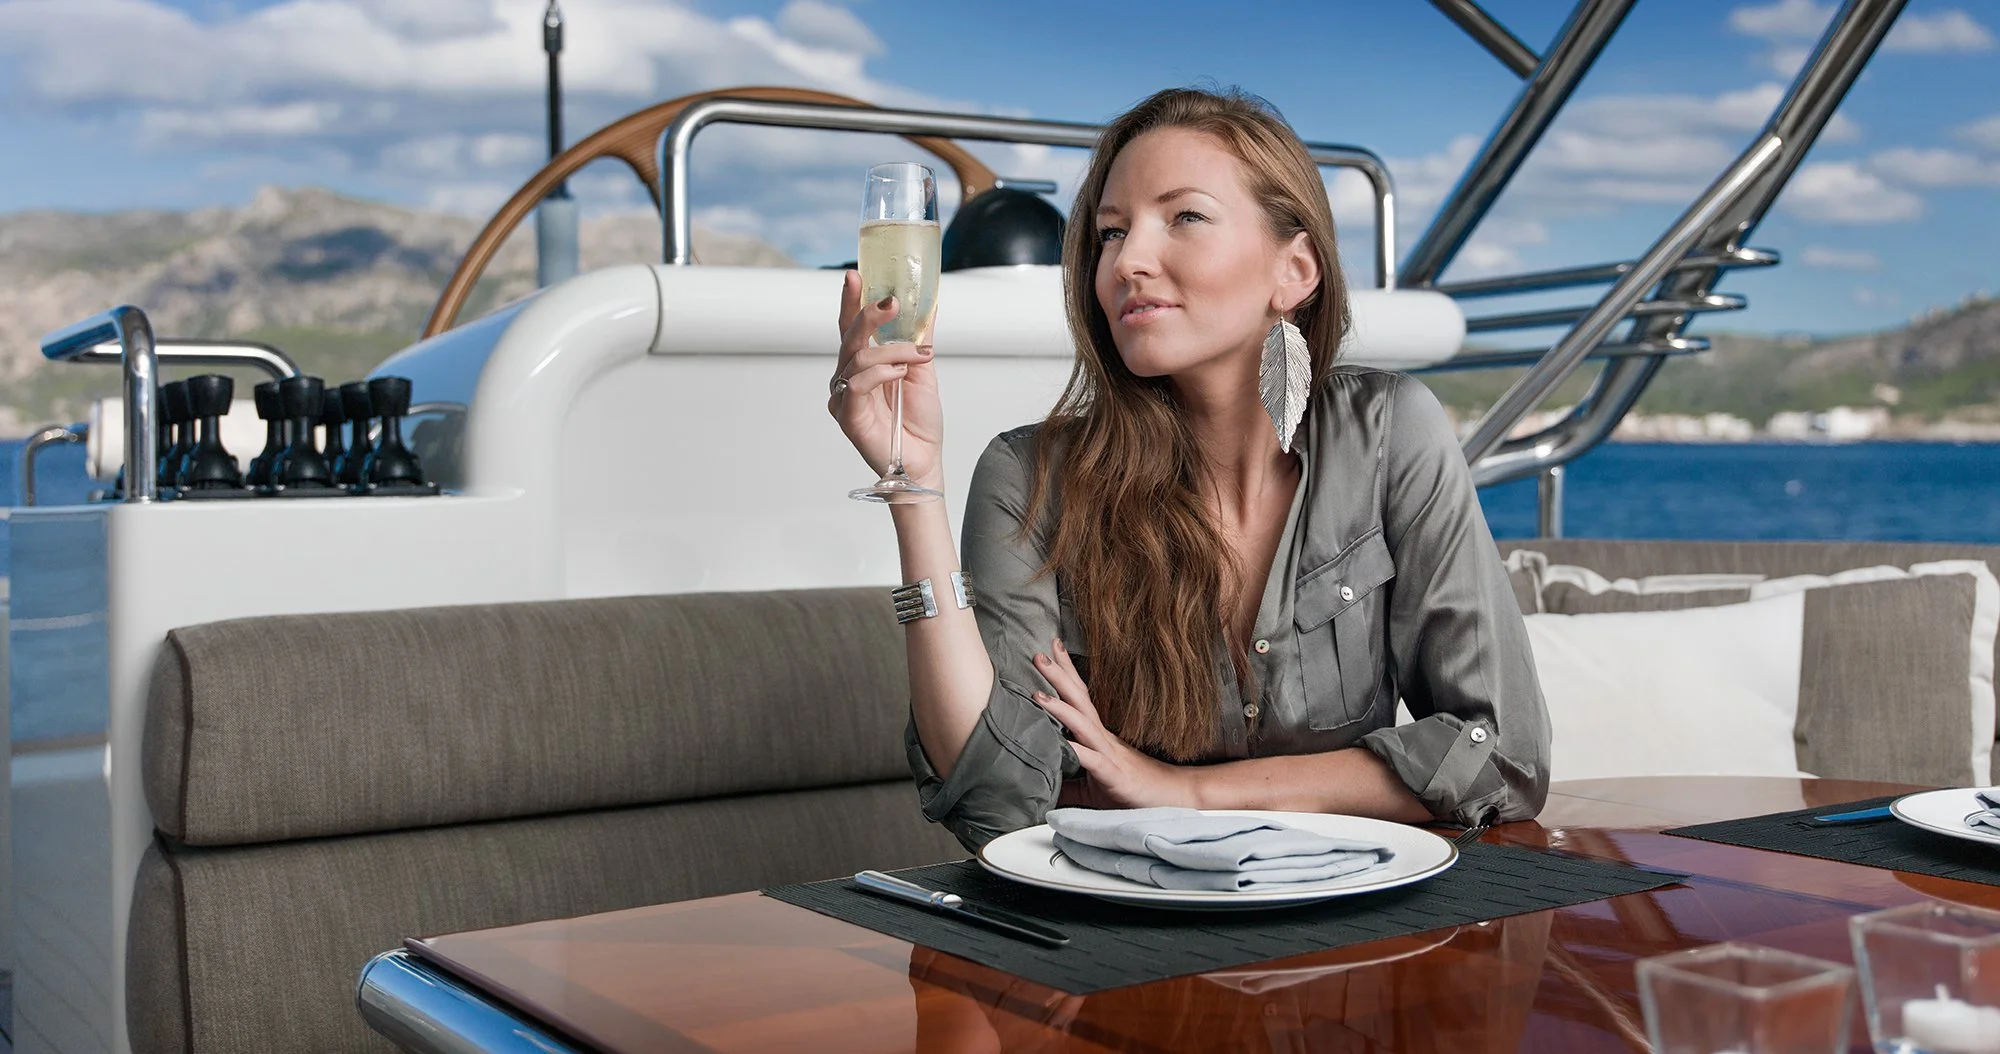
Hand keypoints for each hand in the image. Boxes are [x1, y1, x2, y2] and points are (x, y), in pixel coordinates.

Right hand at [830, 270, 943, 488]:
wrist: (924, 459)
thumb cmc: (918, 422)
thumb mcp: (923, 370)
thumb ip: (918, 338)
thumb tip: (929, 304)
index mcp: (862, 365)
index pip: (851, 326)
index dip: (850, 301)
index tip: (856, 275)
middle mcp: (847, 378)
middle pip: (850, 337)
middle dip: (869, 315)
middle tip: (892, 303)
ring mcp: (844, 397)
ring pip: (859, 358)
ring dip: (894, 352)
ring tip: (919, 357)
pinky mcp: (847, 416)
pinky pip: (858, 383)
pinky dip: (882, 373)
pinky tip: (899, 375)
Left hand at [1030, 637, 1198, 809]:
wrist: (1172, 797)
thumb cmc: (1131, 789)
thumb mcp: (1092, 786)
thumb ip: (1067, 783)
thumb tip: (1042, 784)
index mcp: (1096, 735)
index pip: (1079, 698)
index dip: (1064, 674)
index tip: (1049, 650)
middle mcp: (1102, 738)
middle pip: (1079, 700)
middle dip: (1059, 676)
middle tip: (1038, 654)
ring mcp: (1109, 754)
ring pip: (1083, 724)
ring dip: (1061, 706)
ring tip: (1038, 692)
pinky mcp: (1114, 776)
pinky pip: (1093, 761)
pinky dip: (1077, 751)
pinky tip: (1062, 743)